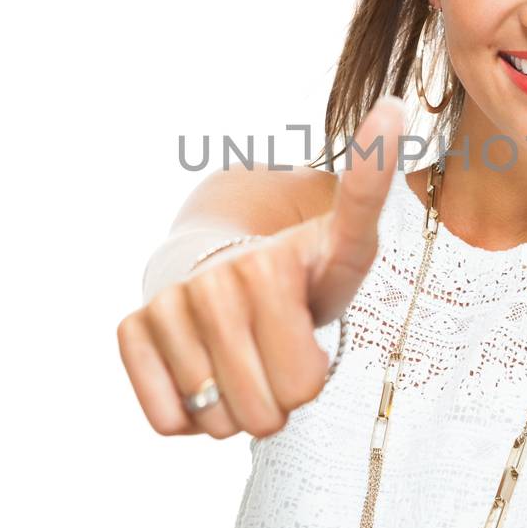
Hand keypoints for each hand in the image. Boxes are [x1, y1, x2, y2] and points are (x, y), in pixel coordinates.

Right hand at [116, 96, 405, 439]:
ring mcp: (169, 304)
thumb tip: (394, 107)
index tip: (378, 146)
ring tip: (246, 364)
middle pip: (267, 412)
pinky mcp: (132, 328)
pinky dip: (191, 417)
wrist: (220, 269)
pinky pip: (169, 420)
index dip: (319, 335)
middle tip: (281, 359)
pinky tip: (205, 374)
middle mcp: (216, 280)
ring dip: (236, 410)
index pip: (304, 374)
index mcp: (272, 264)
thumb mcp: (344, 247)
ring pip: (216, 420)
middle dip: (281, 401)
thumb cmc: (296, 275)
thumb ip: (369, 197)